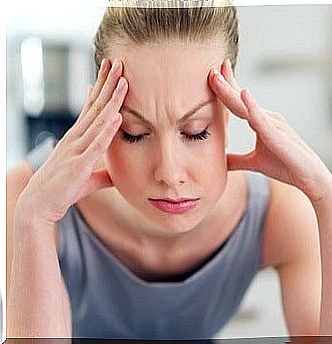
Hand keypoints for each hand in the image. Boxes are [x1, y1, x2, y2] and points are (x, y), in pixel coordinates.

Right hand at [17, 59, 127, 225]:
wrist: (38, 206)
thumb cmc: (62, 190)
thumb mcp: (87, 179)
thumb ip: (103, 173)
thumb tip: (117, 174)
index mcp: (77, 138)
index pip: (91, 107)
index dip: (102, 88)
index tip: (112, 70)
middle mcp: (75, 138)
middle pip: (95, 106)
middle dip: (107, 83)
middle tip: (118, 62)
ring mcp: (76, 149)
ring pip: (97, 120)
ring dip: (111, 100)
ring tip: (123, 81)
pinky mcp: (79, 165)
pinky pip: (96, 144)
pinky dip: (107, 130)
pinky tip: (117, 115)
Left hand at [208, 59, 331, 202]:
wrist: (310, 178)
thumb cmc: (285, 166)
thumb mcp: (254, 163)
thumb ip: (236, 160)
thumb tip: (219, 162)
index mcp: (261, 121)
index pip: (239, 101)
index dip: (226, 87)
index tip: (212, 74)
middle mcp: (267, 118)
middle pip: (241, 98)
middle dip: (225, 82)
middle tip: (211, 68)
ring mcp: (274, 124)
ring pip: (247, 106)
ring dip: (231, 91)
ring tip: (217, 76)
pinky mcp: (279, 136)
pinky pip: (263, 120)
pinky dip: (252, 107)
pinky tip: (244, 94)